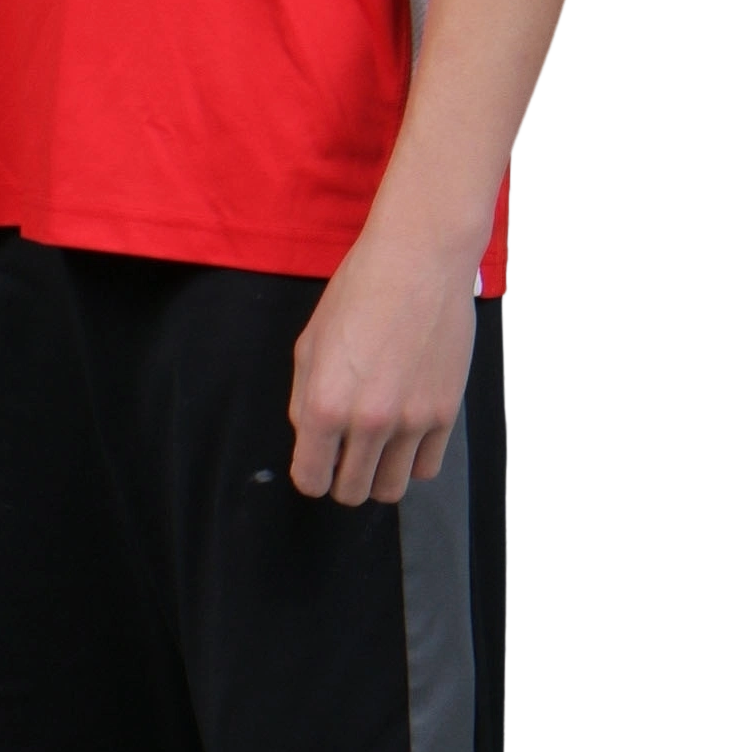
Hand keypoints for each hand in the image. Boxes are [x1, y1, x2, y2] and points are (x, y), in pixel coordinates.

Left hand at [288, 225, 479, 505]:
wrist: (419, 260)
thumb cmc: (358, 292)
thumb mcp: (310, 343)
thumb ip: (304, 399)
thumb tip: (311, 439)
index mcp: (324, 404)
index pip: (311, 479)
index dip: (310, 475)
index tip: (318, 463)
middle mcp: (368, 422)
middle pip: (351, 492)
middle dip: (342, 479)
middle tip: (346, 454)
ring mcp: (412, 421)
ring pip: (391, 489)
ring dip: (378, 477)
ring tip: (377, 450)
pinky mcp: (447, 413)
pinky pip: (428, 468)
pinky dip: (413, 461)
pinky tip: (406, 436)